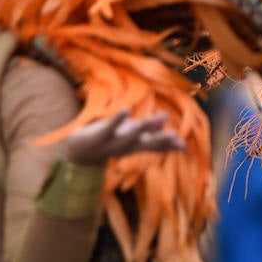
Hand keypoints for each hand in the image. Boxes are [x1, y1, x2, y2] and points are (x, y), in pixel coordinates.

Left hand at [63, 110, 185, 164]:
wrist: (78, 152)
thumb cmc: (108, 140)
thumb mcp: (129, 135)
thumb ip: (146, 129)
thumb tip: (164, 119)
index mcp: (135, 146)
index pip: (155, 147)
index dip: (168, 146)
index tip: (183, 145)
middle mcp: (127, 146)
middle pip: (146, 144)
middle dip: (161, 140)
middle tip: (176, 136)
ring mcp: (114, 141)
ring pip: (130, 136)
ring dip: (143, 128)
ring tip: (156, 118)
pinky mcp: (100, 135)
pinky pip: (110, 126)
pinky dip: (119, 118)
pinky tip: (127, 109)